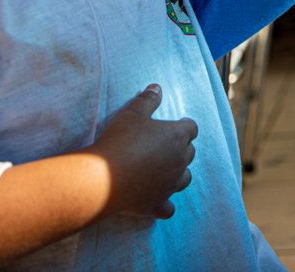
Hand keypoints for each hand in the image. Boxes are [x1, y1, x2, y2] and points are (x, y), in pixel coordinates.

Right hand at [90, 84, 197, 218]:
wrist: (103, 177)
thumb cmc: (120, 140)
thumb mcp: (132, 113)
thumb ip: (147, 99)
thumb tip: (157, 87)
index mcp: (177, 137)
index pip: (191, 128)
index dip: (184, 125)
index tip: (175, 124)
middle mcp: (179, 162)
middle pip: (190, 153)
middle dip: (181, 147)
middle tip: (164, 144)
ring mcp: (170, 185)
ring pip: (185, 179)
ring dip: (178, 173)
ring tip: (164, 169)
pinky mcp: (157, 204)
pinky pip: (169, 208)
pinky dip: (165, 204)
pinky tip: (158, 200)